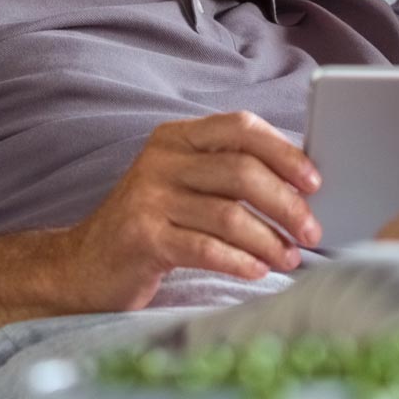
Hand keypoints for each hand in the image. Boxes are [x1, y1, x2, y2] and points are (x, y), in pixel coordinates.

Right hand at [55, 112, 321, 311]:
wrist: (83, 266)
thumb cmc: (150, 226)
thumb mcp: (183, 187)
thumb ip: (228, 176)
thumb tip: (301, 188)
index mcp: (176, 138)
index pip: (240, 127)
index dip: (284, 152)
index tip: (315, 181)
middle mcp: (160, 160)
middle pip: (241, 171)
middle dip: (286, 203)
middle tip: (313, 231)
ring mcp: (147, 198)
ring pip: (228, 214)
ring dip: (269, 240)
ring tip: (291, 258)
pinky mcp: (142, 238)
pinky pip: (206, 248)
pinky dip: (241, 261)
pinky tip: (259, 271)